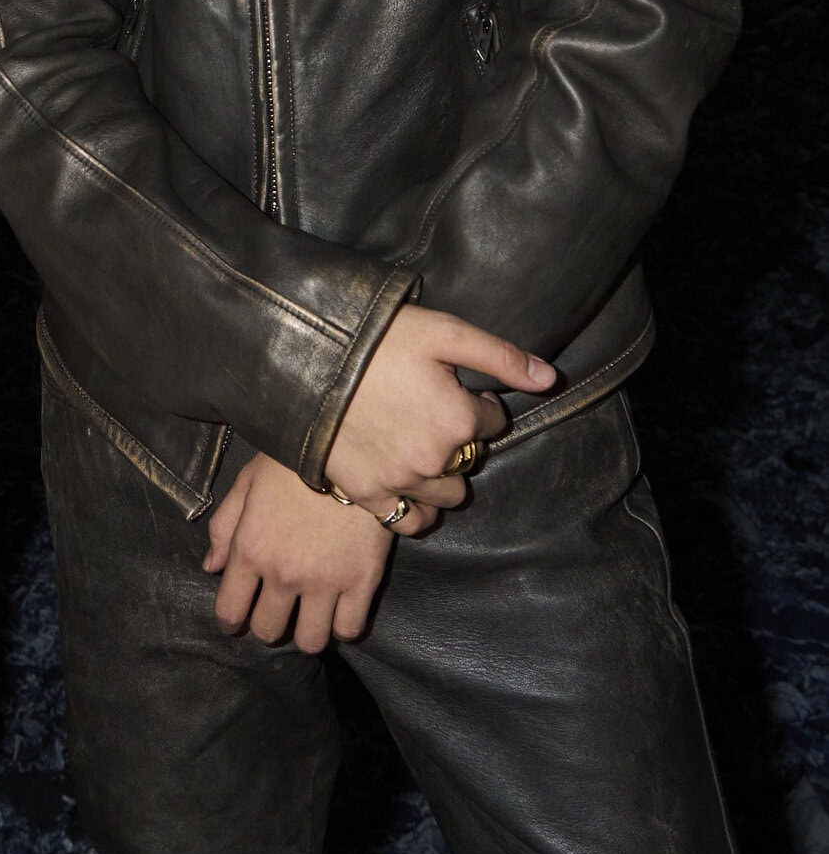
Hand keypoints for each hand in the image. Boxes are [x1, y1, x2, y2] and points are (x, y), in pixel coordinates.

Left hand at [204, 451, 392, 650]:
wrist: (348, 447)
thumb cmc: (292, 461)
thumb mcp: (247, 483)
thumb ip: (224, 527)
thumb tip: (211, 567)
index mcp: (250, 551)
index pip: (230, 611)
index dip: (231, 622)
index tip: (237, 620)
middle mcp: (283, 574)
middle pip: (269, 631)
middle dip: (269, 625)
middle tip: (278, 611)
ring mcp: (324, 582)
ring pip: (310, 641)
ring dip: (307, 632)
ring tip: (310, 615)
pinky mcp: (362, 581)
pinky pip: (350, 629)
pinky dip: (344, 626)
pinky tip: (340, 610)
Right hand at [325, 305, 554, 521]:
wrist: (302, 355)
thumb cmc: (374, 337)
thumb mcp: (442, 331)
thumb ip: (500, 356)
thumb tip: (550, 379)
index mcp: (458, 417)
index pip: (492, 419)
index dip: (475, 400)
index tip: (453, 385)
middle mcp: (435, 458)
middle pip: (472, 459)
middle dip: (460, 438)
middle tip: (430, 411)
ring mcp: (400, 481)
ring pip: (448, 494)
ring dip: (442, 474)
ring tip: (418, 444)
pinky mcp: (366, 494)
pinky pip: (409, 522)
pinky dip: (418, 509)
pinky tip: (411, 487)